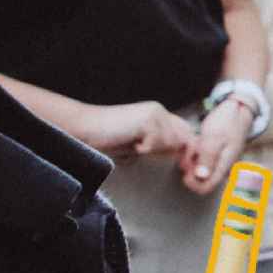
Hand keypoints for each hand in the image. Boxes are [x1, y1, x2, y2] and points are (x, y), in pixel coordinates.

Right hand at [68, 100, 195, 157]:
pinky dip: (145, 150)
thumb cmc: (107, 137)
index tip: (173, 162)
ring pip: (173, 142)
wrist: (86, 128)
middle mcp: (158, 110)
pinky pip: (157, 145)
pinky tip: (131, 144)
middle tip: (150, 153)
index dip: (184, 148)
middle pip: (185, 136)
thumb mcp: (139, 142)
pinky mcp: (146, 121)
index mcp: (157, 113)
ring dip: (157, 151)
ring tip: (136, 145)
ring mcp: (153, 114)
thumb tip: (179, 154)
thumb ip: (158, 144)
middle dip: (175, 150)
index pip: (186, 130)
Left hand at [181, 102, 251, 194]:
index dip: (191, 181)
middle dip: (191, 166)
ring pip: (199, 171)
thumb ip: (208, 158)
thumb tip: (201, 177)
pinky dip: (196, 153)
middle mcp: (223, 170)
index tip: (186, 167)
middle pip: (200, 180)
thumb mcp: (214, 138)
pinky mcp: (216, 158)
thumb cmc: (227, 122)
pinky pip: (202, 162)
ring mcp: (220, 164)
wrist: (237, 111)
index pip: (204, 188)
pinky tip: (199, 142)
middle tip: (192, 148)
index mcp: (224, 167)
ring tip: (197, 142)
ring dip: (193, 158)